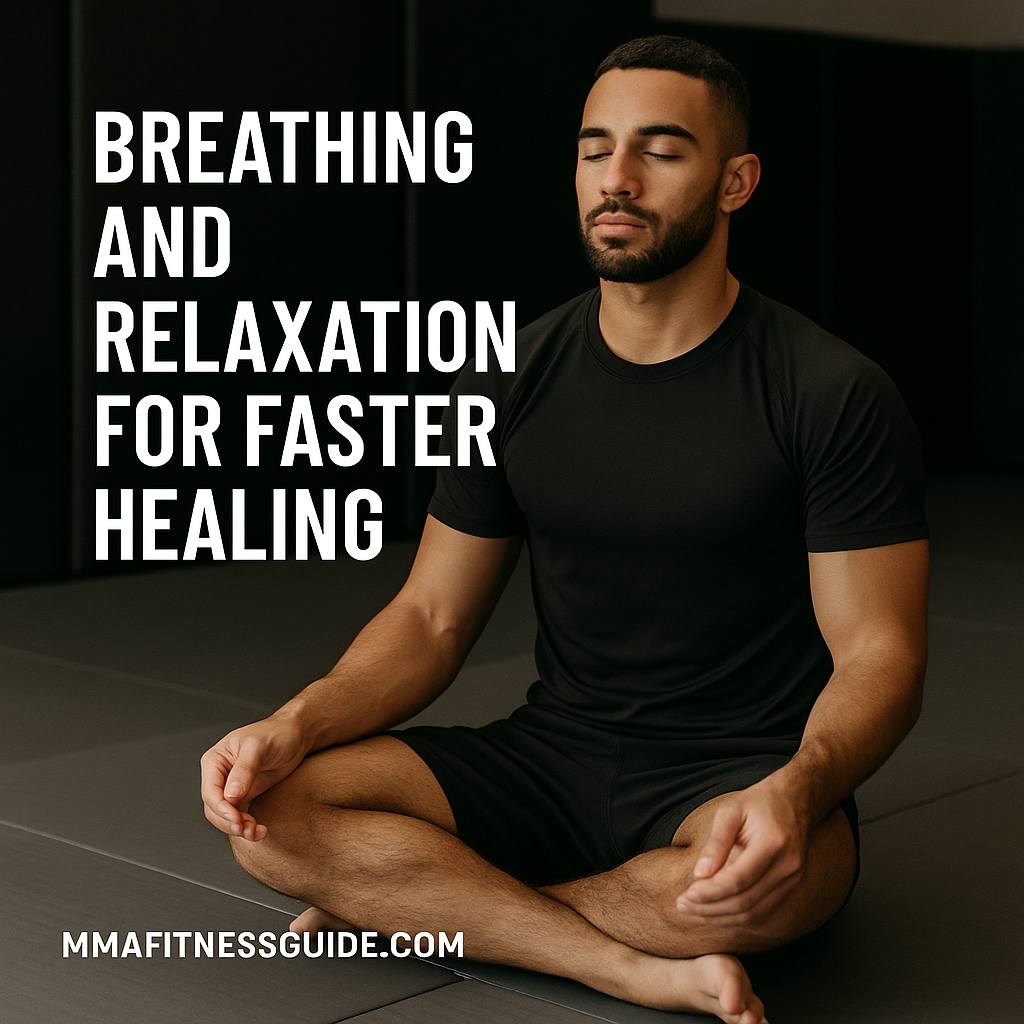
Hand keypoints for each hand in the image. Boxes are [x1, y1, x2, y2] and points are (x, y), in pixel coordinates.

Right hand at [200, 714, 308, 841]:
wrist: (295, 735)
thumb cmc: (276, 733)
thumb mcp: (258, 747)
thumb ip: (244, 770)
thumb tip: (230, 795)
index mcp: (215, 760)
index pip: (210, 791)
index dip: (220, 808)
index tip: (236, 819)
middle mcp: (220, 775)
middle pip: (215, 808)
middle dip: (230, 822)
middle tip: (247, 829)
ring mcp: (232, 787)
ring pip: (226, 816)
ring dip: (239, 828)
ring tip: (257, 832)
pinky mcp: (246, 795)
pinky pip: (240, 816)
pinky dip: (248, 826)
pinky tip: (260, 831)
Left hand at [675, 781, 809, 926]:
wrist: (794, 801)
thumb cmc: (757, 803)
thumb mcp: (730, 812)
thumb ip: (716, 843)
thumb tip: (699, 875)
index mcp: (774, 842)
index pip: (738, 880)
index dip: (709, 892)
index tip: (685, 895)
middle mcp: (788, 866)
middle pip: (746, 902)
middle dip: (710, 909)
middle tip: (682, 905)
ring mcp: (793, 880)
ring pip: (754, 914)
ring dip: (720, 917)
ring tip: (692, 909)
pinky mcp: (790, 888)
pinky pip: (762, 913)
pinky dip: (735, 917)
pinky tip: (713, 911)